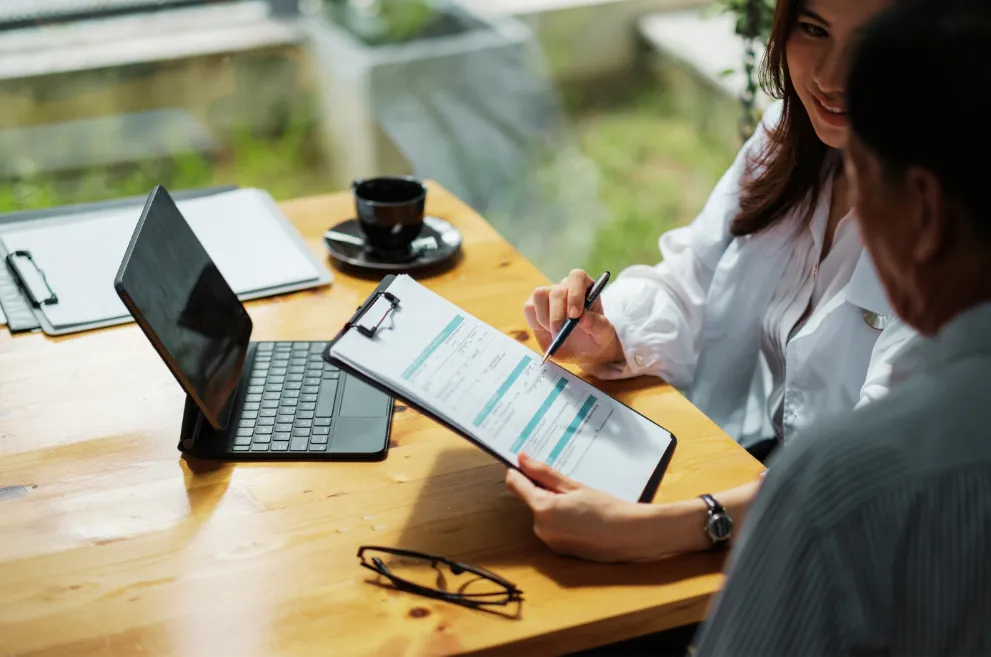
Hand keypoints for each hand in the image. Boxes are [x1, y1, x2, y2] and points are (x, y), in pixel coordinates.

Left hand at [505, 453, 662, 562]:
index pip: (517, 485)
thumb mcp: (574, 486)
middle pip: (532, 501)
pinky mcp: (559, 551)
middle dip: (544, 490)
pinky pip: (553, 528)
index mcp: (543, 509)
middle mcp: (541, 529)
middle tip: (569, 484)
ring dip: (554, 506)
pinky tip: (582, 517)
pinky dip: (561, 520)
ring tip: (581, 502)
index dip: (518, 471)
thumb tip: (522, 459)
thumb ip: (544, 473)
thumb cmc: (606, 508)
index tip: (521, 462)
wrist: (631, 535)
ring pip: (543, 514)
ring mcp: (550, 542)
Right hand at [523, 269, 622, 366]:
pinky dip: (536, 322)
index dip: (575, 294)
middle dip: (557, 314)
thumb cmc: (596, 339)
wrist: (583, 352)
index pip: (577, 277)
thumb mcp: (604, 335)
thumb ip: (599, 325)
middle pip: (556, 290)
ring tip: (556, 334)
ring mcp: (549, 296)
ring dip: (545, 318)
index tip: (575, 315)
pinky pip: (529, 307)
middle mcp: (566, 288)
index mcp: (586, 287)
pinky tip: (547, 332)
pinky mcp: (535, 308)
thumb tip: (584, 318)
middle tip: (561, 333)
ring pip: (539, 295)